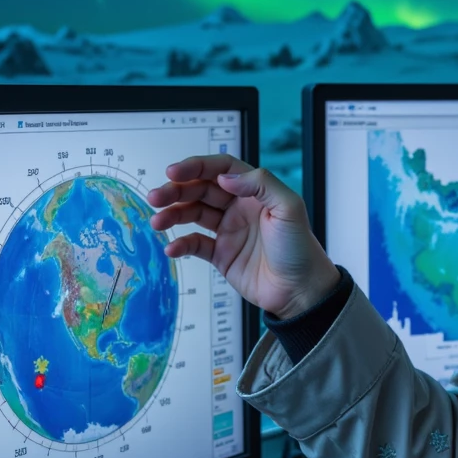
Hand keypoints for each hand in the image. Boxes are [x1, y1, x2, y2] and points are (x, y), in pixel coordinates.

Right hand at [147, 155, 339, 318]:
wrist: (301, 291)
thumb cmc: (301, 249)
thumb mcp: (289, 208)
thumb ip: (261, 184)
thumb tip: (227, 177)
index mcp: (255, 192)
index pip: (221, 169)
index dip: (196, 166)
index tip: (174, 172)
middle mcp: (239, 208)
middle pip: (200, 189)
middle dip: (176, 190)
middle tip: (156, 196)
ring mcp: (229, 231)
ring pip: (192, 214)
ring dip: (173, 214)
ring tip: (157, 221)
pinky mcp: (222, 255)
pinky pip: (195, 244)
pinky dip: (181, 244)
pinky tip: (172, 247)